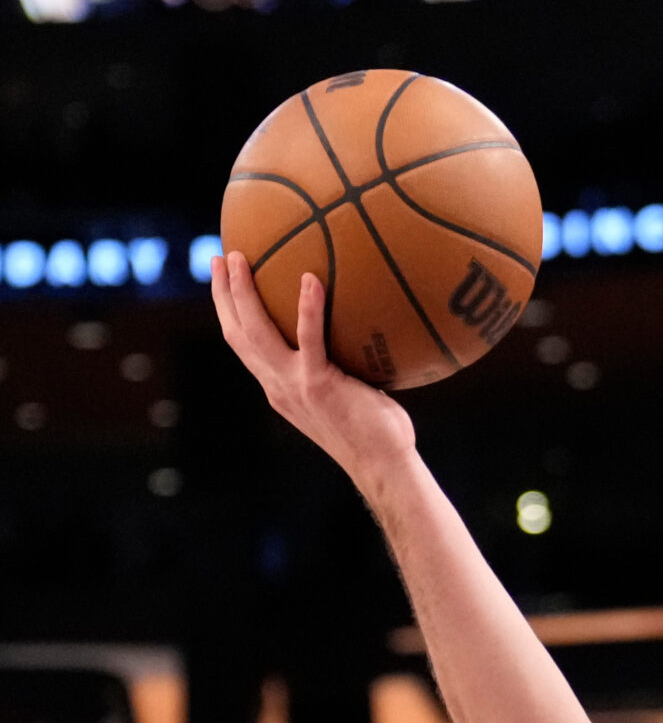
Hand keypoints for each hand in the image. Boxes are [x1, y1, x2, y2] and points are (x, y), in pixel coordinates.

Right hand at [209, 252, 414, 481]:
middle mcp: (277, 386)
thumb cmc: (376, 432)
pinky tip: (310, 279)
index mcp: (278, 388)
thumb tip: (357, 334)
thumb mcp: (344, 397)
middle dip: (223, 294)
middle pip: (237, 334)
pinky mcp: (318, 385)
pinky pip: (309, 339)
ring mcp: (294, 386)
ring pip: (256, 332)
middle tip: (220, 256)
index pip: (243, 345)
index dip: (228, 313)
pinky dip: (307, 308)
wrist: (383, 466)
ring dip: (243, 293)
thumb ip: (336, 369)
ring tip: (240, 258)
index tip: (222, 280)